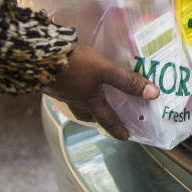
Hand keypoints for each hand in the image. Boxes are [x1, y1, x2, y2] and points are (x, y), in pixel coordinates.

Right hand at [43, 42, 159, 140]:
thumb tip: (153, 94)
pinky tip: (75, 78)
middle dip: (98, 118)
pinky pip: (66, 89)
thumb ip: (127, 81)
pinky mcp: (51, 79)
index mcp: (88, 101)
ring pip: (75, 102)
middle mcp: (74, 99)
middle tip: (107, 119)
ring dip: (85, 103)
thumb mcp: (105, 71)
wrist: (38, 54)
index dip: (117, 128)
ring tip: (92, 98)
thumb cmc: (74, 65)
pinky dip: (73, 88)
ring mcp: (60, 90)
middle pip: (87, 114)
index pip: (106, 119)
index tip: (125, 137)